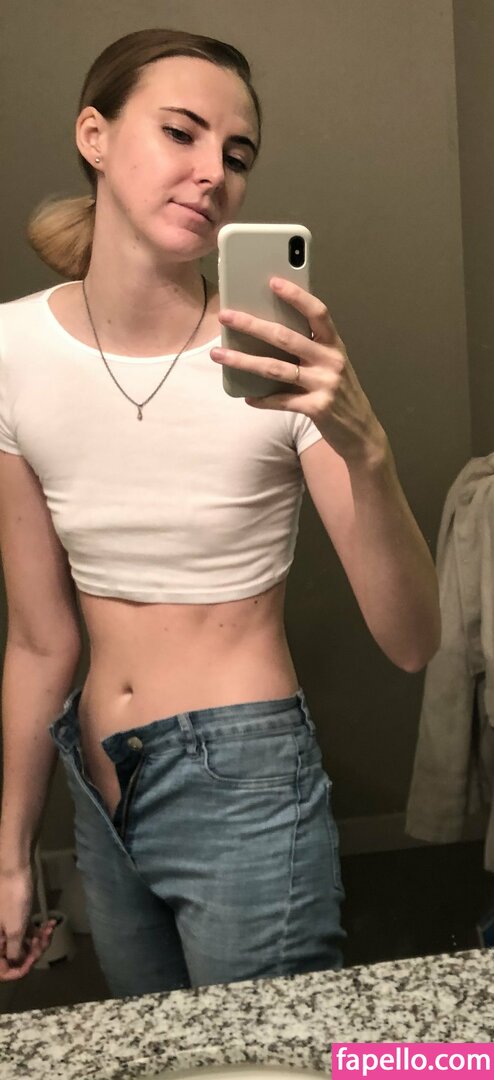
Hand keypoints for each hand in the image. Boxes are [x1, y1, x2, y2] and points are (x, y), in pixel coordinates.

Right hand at [0, 863, 55, 979]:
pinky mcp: (18, 918)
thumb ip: (15, 951)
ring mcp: (8, 928)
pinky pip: (28, 932)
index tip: (32, 961)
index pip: (2, 969)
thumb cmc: (13, 900)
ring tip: (48, 931)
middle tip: (43, 941)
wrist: (16, 870)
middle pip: (15, 958)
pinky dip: (39, 931)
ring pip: (24, 944)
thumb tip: (17, 964)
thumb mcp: (15, 929)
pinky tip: (51, 924)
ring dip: (38, 942)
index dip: (17, 969)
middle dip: (32, 952)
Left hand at [211, 276, 383, 465]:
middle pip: (286, 337)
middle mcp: (331, 361)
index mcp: (334, 345)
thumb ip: (309, 349)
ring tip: (219, 354)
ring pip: (275, 368)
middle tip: (226, 316)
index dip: (296, 296)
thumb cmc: (339, 393)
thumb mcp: (330, 366)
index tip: (272, 281)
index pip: (317, 312)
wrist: (361, 431)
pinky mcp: (317, 408)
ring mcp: (325, 385)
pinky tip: (246, 397)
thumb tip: (267, 333)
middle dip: (252, 325)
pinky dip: (262, 399)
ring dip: (243, 361)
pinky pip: (281, 400)